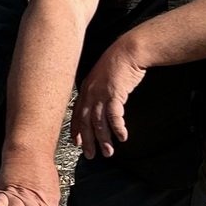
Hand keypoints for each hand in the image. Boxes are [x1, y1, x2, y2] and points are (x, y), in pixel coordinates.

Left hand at [71, 42, 146, 157]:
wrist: (129, 50)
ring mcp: (101, 93)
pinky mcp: (115, 93)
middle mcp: (90, 93)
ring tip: (108, 152)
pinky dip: (118, 128)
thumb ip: (97, 91)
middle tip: (90, 156)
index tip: (76, 143)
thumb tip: (98, 104)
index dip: (76, 130)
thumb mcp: (101, 77)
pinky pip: (114, 116)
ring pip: (99, 122)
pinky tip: (122, 138)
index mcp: (85, 89)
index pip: (77, 114)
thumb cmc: (118, 62)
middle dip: (88, 141)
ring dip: (104, 139)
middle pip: (86, 122)